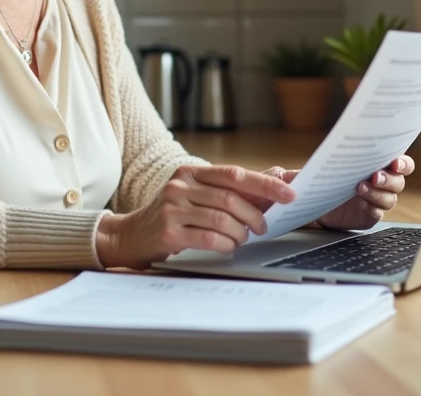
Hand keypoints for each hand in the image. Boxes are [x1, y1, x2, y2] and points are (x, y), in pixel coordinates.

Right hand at [95, 165, 294, 268]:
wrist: (131, 235)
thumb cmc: (172, 215)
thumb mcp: (196, 195)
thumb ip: (228, 191)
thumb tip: (273, 187)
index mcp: (191, 172)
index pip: (235, 174)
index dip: (265, 185)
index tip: (289, 194)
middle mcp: (180, 186)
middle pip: (230, 197)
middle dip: (254, 215)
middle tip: (263, 227)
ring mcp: (171, 208)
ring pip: (221, 218)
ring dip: (240, 232)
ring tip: (242, 238)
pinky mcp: (167, 232)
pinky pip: (208, 238)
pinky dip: (225, 244)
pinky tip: (227, 246)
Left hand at [264, 155, 414, 231]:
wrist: (313, 205)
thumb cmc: (318, 180)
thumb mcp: (309, 171)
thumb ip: (300, 171)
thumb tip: (289, 175)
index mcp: (376, 164)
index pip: (401, 163)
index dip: (403, 162)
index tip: (395, 161)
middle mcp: (380, 183)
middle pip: (398, 182)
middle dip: (390, 178)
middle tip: (375, 176)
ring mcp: (375, 201)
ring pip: (390, 199)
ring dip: (378, 193)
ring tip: (359, 188)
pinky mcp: (368, 217)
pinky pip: (377, 214)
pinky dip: (371, 208)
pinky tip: (360, 202)